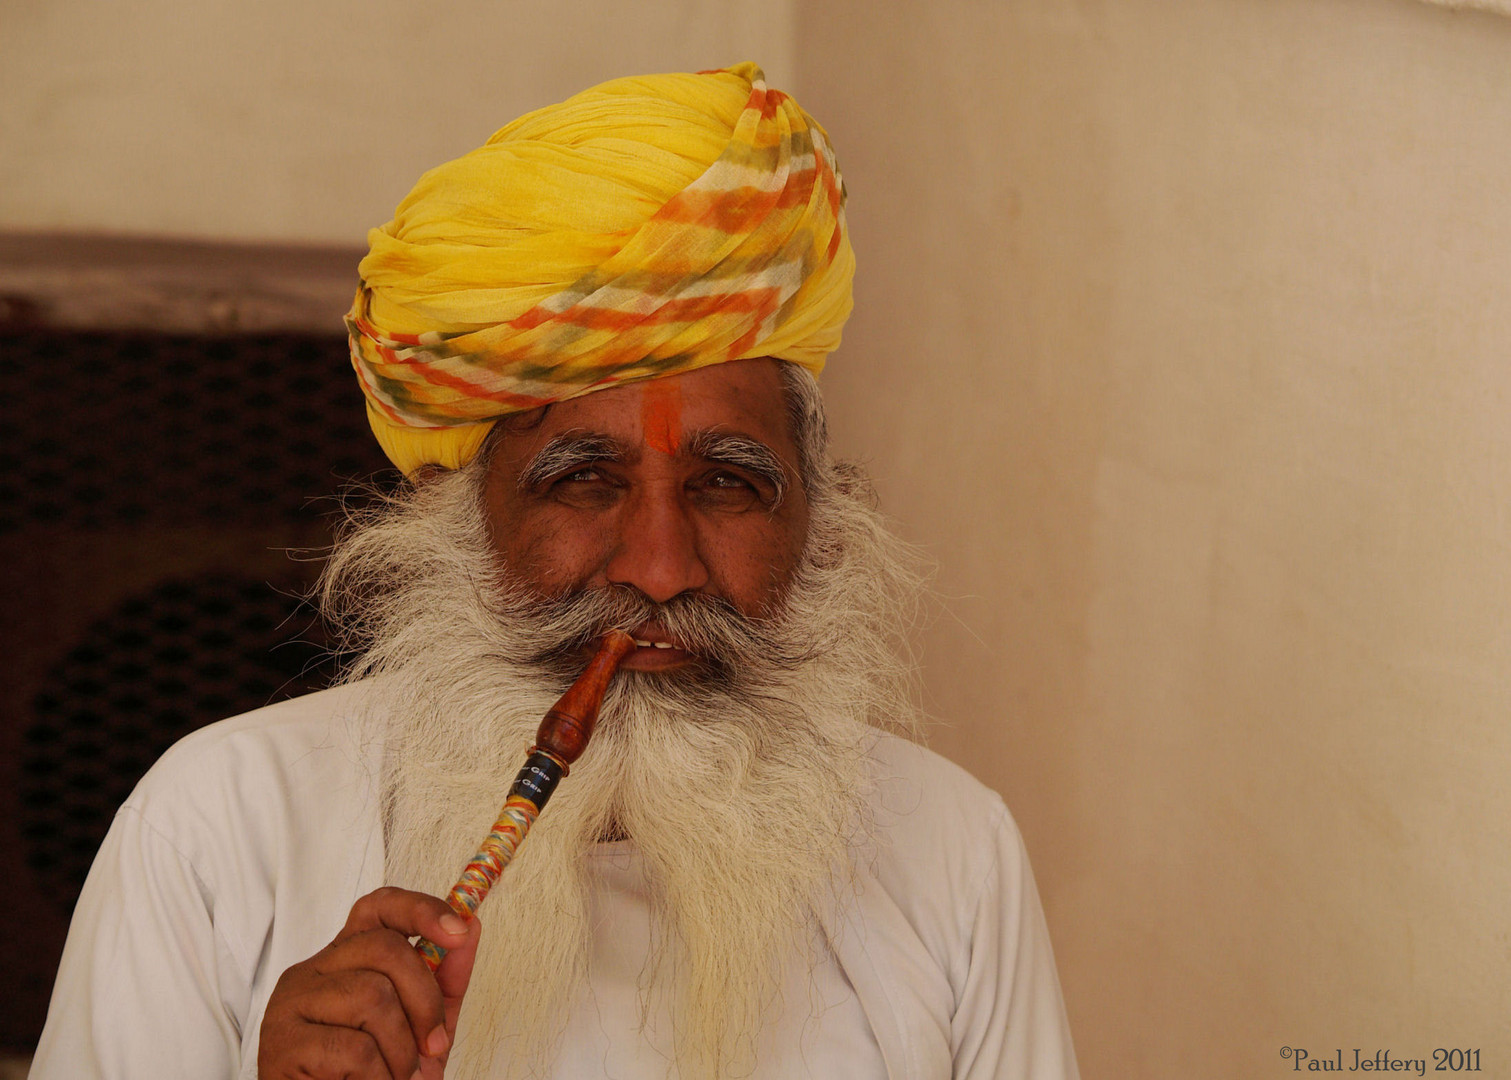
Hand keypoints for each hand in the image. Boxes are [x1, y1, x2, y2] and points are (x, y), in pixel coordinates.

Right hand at [258, 887, 480, 1078]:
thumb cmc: (375, 1073)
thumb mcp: (421, 1024)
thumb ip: (444, 980)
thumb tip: (470, 926)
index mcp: (346, 959)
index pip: (379, 908)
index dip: (422, 910)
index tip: (459, 930)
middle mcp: (313, 969)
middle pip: (385, 949)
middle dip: (426, 1001)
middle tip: (432, 1046)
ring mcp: (292, 1002)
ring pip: (372, 997)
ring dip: (401, 1050)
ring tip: (395, 1075)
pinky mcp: (283, 1042)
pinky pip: (354, 1048)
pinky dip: (379, 1076)